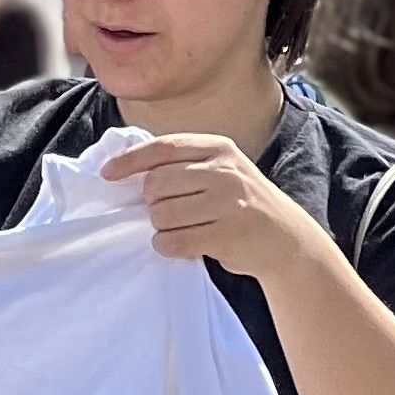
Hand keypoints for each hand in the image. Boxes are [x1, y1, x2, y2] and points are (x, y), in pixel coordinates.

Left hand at [104, 132, 318, 281]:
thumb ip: (184, 165)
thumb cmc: (242, 203)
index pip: (163, 148)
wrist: (287, 240)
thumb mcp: (222, 170)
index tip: (107, 174)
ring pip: (161, 215)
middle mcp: (224, 172)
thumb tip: (126, 170)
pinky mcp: (226, 236)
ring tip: (183, 228)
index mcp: (219, 148)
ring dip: (161, 227)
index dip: (130, 161)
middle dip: (152, 203)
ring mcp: (227, 204)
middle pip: (155, 184)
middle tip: (170, 212)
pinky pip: (173, 241)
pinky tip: (184, 245)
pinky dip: (169, 246)